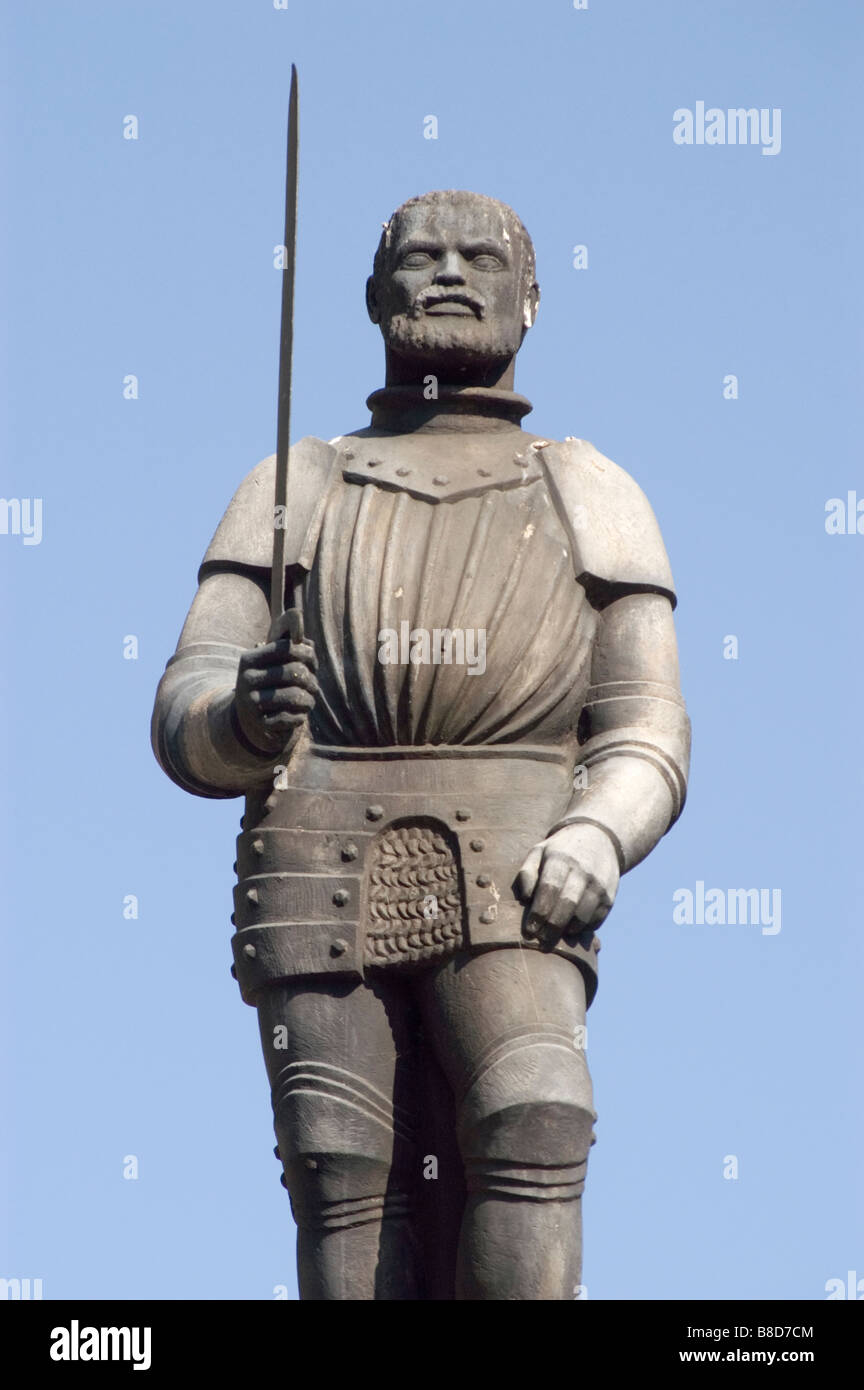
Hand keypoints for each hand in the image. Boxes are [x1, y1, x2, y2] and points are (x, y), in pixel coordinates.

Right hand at [234, 610, 317, 752]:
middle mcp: (246, 680)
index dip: (309, 655)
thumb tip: (307, 637)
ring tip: (310, 702)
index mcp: (249, 660)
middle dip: (311, 680)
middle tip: (314, 687)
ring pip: (295, 696)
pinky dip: (301, 717)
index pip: (287, 648)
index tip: (313, 665)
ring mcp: (251, 703)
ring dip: (310, 701)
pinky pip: (292, 717)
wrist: (251, 719)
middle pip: (294, 672)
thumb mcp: (275, 661)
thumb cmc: (271, 683)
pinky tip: (299, 715)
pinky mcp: (260, 724)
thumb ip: (289, 642)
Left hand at [515, 822, 619, 944]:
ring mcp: (599, 885)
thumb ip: (527, 873)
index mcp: (561, 859)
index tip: (530, 930)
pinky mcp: (610, 897)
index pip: (550, 889)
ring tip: (554, 935)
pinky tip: (570, 927)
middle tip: (540, 941)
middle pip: (567, 905)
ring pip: (583, 916)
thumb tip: (525, 898)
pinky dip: (582, 928)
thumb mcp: (539, 851)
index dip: (539, 912)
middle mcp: (583, 872)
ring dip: (567, 930)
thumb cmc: (560, 850)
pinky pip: (595, 920)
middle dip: (551, 927)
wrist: (599, 838)